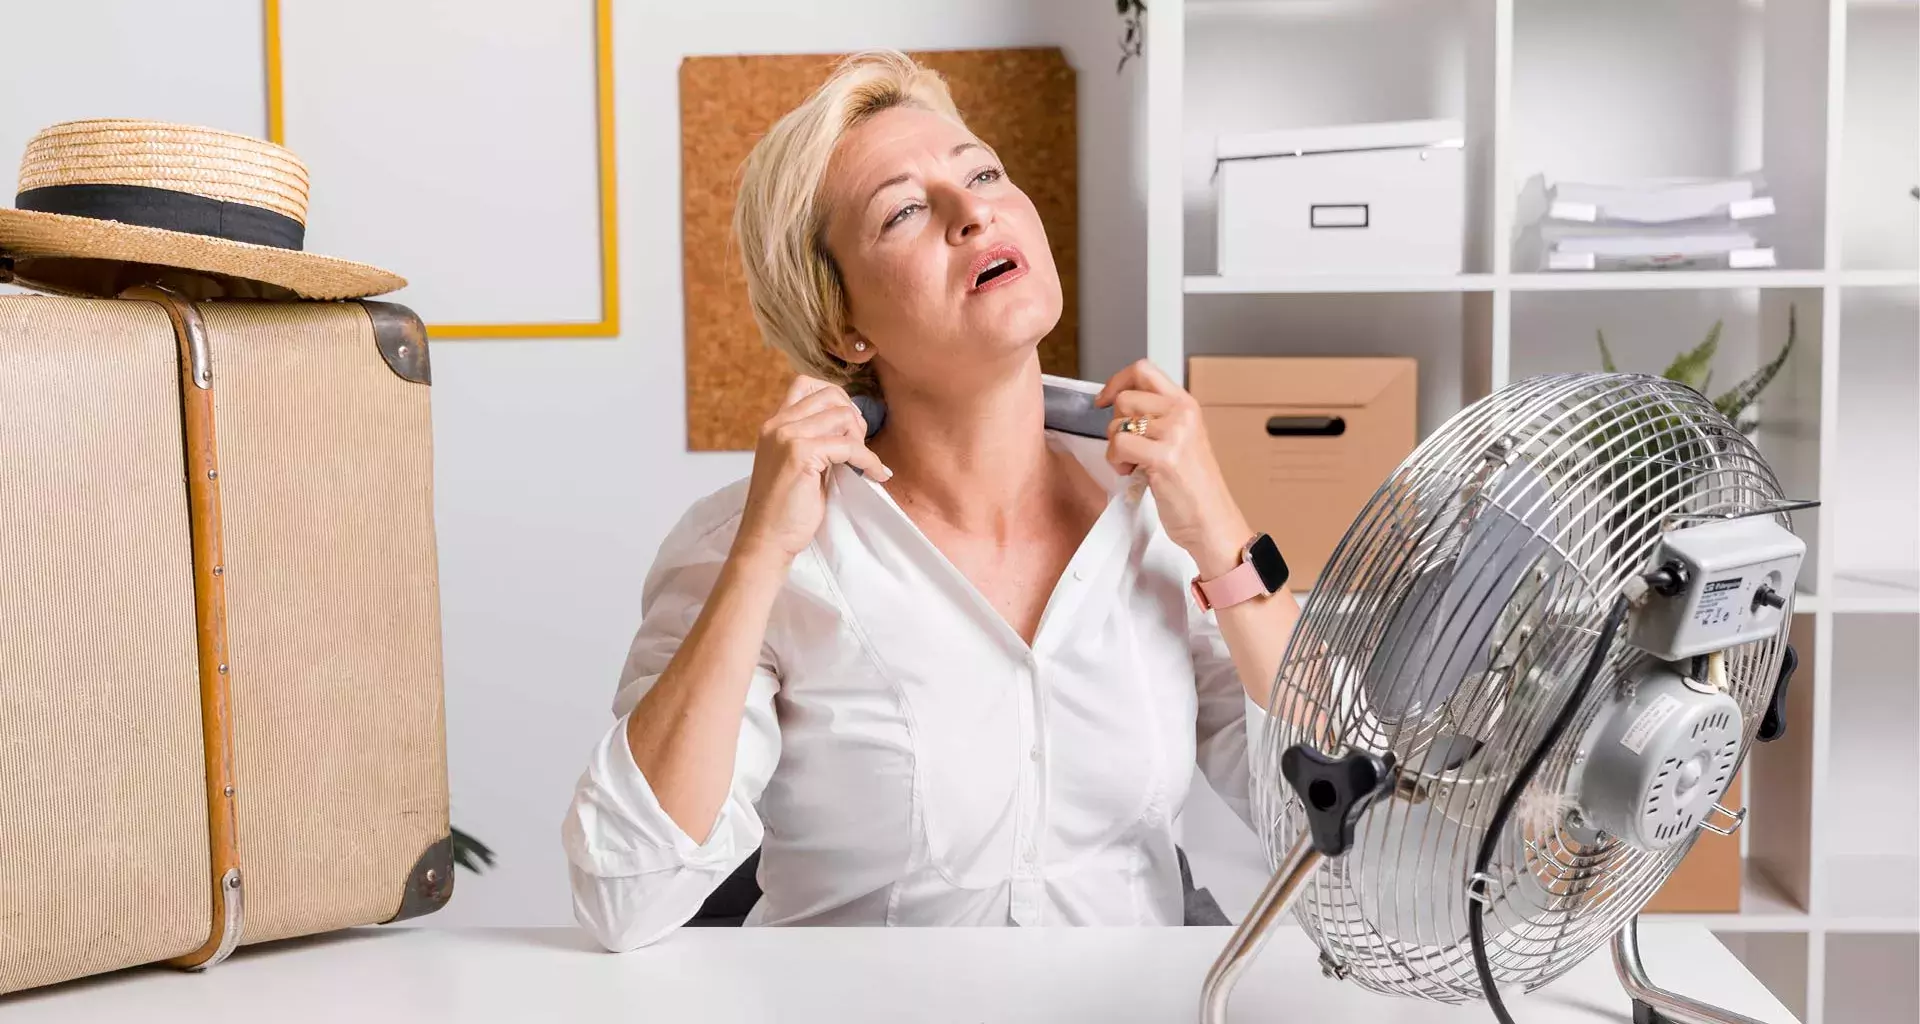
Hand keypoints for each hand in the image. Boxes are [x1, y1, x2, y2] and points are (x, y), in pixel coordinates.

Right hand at [733, 375, 890, 569]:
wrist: (765, 540)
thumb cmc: (783, 509)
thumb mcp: (795, 464)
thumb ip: (813, 440)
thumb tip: (850, 425)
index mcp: (774, 424)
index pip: (806, 383)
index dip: (836, 398)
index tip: (848, 427)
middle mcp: (777, 424)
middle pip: (830, 395)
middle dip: (853, 417)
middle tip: (859, 446)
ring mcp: (787, 436)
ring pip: (843, 415)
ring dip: (861, 439)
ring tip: (862, 462)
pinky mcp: (801, 454)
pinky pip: (849, 446)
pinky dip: (868, 460)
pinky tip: (874, 474)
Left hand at [1095, 359, 1250, 578]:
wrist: (1212, 521)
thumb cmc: (1193, 488)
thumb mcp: (1180, 439)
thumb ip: (1156, 418)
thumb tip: (1118, 403)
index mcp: (1186, 405)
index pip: (1144, 369)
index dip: (1117, 382)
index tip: (1105, 400)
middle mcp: (1182, 413)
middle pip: (1125, 399)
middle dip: (1117, 427)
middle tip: (1132, 450)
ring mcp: (1175, 434)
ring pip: (1117, 424)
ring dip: (1116, 449)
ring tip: (1136, 465)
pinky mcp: (1164, 456)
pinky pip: (1118, 446)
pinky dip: (1117, 463)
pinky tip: (1134, 474)